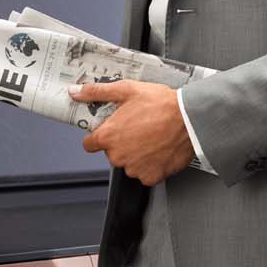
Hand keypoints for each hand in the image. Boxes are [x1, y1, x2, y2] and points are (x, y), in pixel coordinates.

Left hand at [71, 80, 194, 185]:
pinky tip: (158, 148)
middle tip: (136, 127)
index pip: (89, 144)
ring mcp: (135, 168)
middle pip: (111, 152)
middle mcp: (119, 156)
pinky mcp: (151, 176)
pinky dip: (150, 163)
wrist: (190, 119)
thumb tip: (75, 91)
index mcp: (109, 136)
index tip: (108, 130)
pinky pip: (144, 172)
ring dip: (135, 153)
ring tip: (150, 136)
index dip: (98, 135)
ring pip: (128, 163)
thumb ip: (96, 92)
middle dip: (120, 142)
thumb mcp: (126, 89)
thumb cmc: (161, 104)